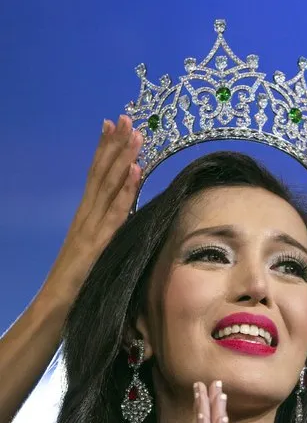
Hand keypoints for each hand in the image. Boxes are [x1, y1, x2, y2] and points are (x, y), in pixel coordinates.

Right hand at [41, 116, 142, 305]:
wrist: (55, 305)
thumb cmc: (75, 282)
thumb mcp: (93, 250)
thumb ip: (104, 232)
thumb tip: (121, 216)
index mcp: (84, 215)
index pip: (95, 175)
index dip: (104, 150)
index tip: (112, 125)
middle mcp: (86, 214)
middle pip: (101, 173)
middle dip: (114, 144)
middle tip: (126, 117)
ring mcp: (90, 226)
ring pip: (108, 185)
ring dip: (123, 159)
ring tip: (135, 135)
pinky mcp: (97, 242)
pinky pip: (115, 213)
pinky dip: (125, 191)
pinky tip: (135, 173)